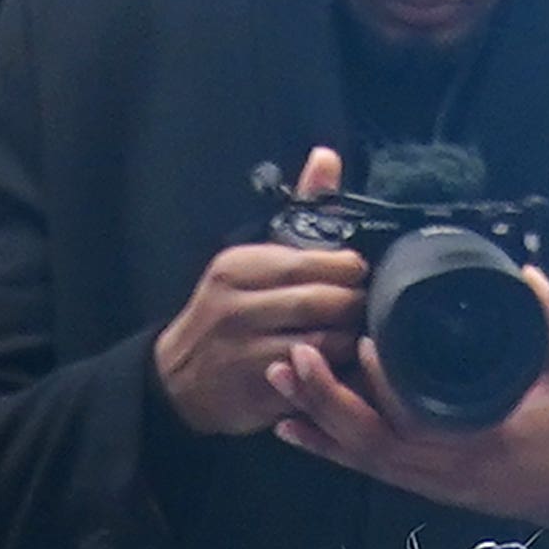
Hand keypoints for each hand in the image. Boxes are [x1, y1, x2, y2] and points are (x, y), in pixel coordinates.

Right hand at [159, 148, 373, 438]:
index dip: (347, 270)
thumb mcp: (254, 256)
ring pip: (323, 341)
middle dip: (354, 305)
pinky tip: (344, 366)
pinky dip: (337, 371)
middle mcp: (237, 306)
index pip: (311, 262)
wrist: (179, 378)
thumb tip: (328, 157)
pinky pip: (314, 378)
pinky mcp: (258, 390)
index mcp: (238, 266)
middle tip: (369, 307)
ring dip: (351, 340)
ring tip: (360, 336)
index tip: (359, 274)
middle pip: (321, 301)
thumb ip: (300, 210)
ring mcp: (246, 352)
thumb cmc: (228, 311)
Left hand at [266, 271, 548, 530]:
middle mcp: (439, 467)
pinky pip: (362, 463)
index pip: (416, 418)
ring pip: (356, 454)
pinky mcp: (416, 481)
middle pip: (367, 440)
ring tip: (277, 381)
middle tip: (294, 356)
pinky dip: (325, 445)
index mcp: (474, 442)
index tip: (360, 342)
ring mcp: (424, 478)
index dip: (383, 385)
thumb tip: (532, 277)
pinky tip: (292, 425)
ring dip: (314, 418)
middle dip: (326, 399)